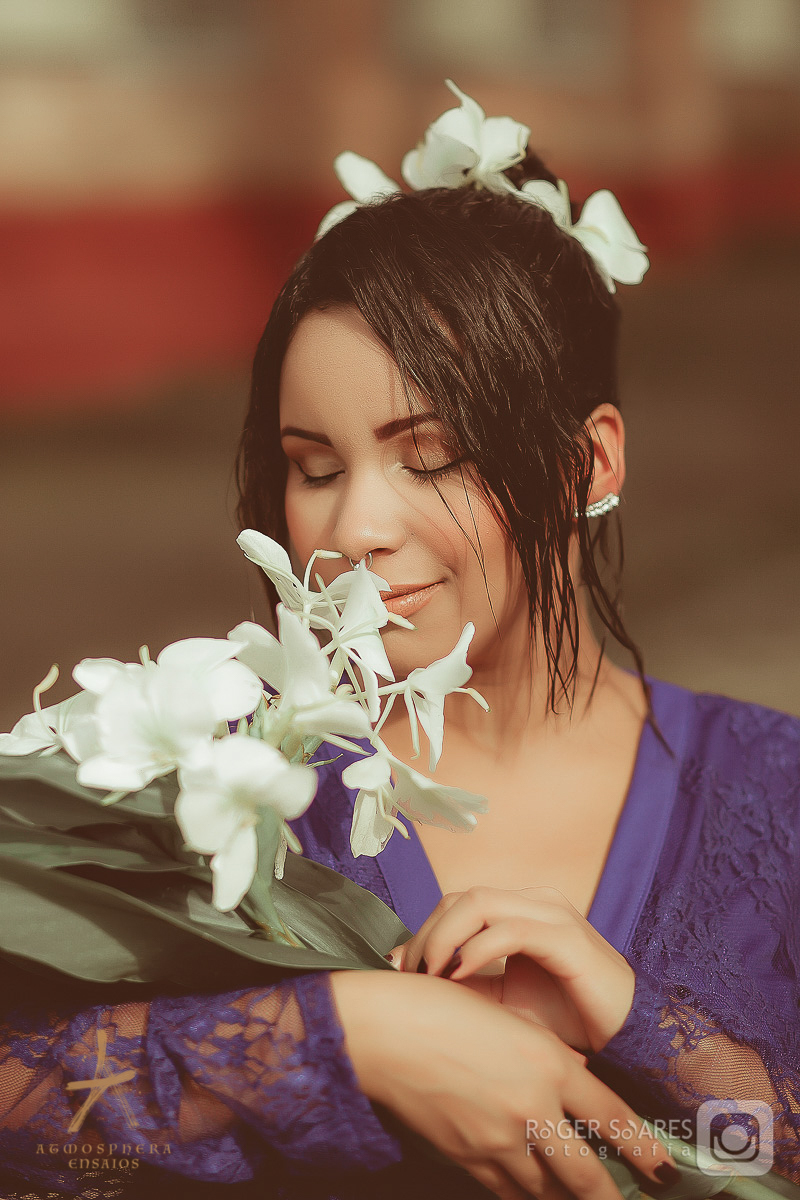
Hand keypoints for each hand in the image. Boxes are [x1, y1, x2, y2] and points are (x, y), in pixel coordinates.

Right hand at [330, 969, 676, 1199]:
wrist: (384, 1031)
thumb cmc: (443, 1008)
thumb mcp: (509, 1019)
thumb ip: (548, 1055)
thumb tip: (578, 1078)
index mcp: (547, 1063)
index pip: (612, 1118)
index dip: (643, 1151)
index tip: (664, 1173)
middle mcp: (531, 1107)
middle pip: (585, 1175)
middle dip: (609, 1198)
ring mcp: (497, 1140)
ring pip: (546, 1190)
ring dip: (564, 1196)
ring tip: (576, 1195)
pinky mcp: (466, 1159)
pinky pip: (506, 1191)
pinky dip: (524, 1193)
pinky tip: (528, 1188)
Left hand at [391, 885, 635, 1054]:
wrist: (628, 1039)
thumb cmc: (568, 1020)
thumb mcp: (505, 1004)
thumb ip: (467, 986)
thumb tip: (414, 981)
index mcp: (518, 911)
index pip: (455, 904)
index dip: (424, 932)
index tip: (401, 970)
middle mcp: (533, 902)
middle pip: (460, 898)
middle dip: (427, 934)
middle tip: (411, 975)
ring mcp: (552, 914)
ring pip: (478, 903)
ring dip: (444, 937)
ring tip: (431, 974)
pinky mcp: (567, 938)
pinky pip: (510, 929)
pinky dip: (477, 949)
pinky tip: (460, 975)